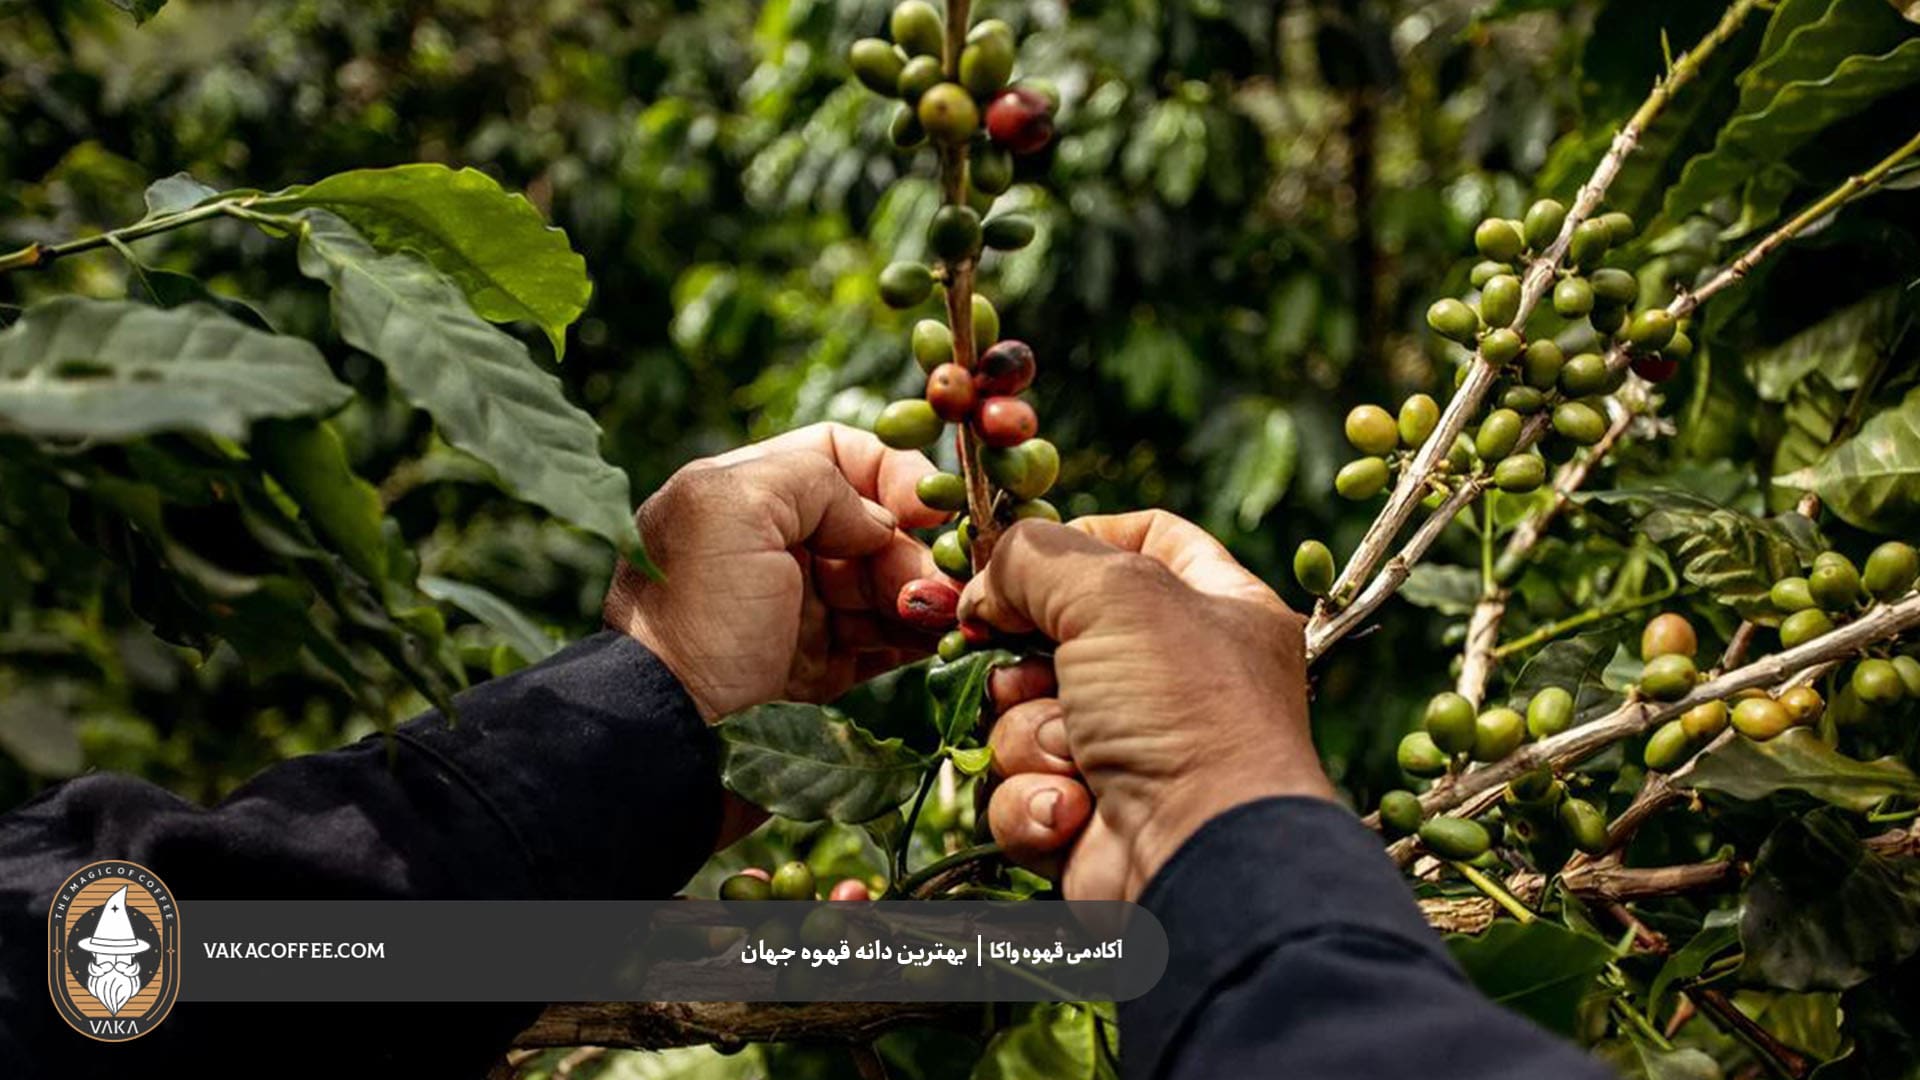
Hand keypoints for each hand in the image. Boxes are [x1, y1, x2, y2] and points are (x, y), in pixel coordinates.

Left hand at [604, 422, 951, 720]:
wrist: (663, 718)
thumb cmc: (693, 604)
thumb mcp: (736, 507)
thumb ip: (815, 482)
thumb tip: (879, 524)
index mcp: (748, 493)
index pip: (837, 454)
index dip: (890, 472)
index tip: (928, 507)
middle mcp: (774, 545)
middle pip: (872, 526)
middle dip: (913, 548)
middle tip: (936, 582)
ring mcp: (795, 608)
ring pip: (885, 585)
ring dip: (923, 594)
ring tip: (946, 615)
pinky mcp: (813, 666)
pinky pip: (880, 640)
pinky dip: (914, 637)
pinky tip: (940, 638)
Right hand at [961, 511, 1334, 901]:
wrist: (1198, 857)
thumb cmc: (1183, 709)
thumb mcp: (1116, 593)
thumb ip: (1037, 558)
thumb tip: (983, 589)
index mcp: (1217, 609)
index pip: (1147, 538)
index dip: (1080, 541)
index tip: (1018, 561)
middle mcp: (1177, 680)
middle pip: (1059, 636)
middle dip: (1025, 662)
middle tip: (1031, 674)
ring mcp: (1132, 754)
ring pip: (1024, 720)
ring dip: (1032, 739)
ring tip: (1075, 759)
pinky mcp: (1088, 823)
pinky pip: (1022, 791)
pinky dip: (1035, 801)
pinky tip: (1072, 813)